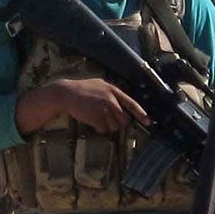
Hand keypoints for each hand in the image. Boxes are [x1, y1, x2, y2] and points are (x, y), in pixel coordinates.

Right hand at [20, 78, 145, 135]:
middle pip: (124, 119)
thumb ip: (112, 93)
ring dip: (108, 126)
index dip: (141, 114)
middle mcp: (111, 100)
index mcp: (113, 91)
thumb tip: (122, 104)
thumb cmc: (83, 89)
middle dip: (119, 123)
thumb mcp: (100, 84)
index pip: (132, 104)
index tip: (148, 122)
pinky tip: (92, 120)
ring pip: (114, 126)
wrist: (66, 93)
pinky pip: (103, 129)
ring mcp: (103, 109)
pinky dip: (99, 128)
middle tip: (110, 120)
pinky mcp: (95, 118)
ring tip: (98, 118)